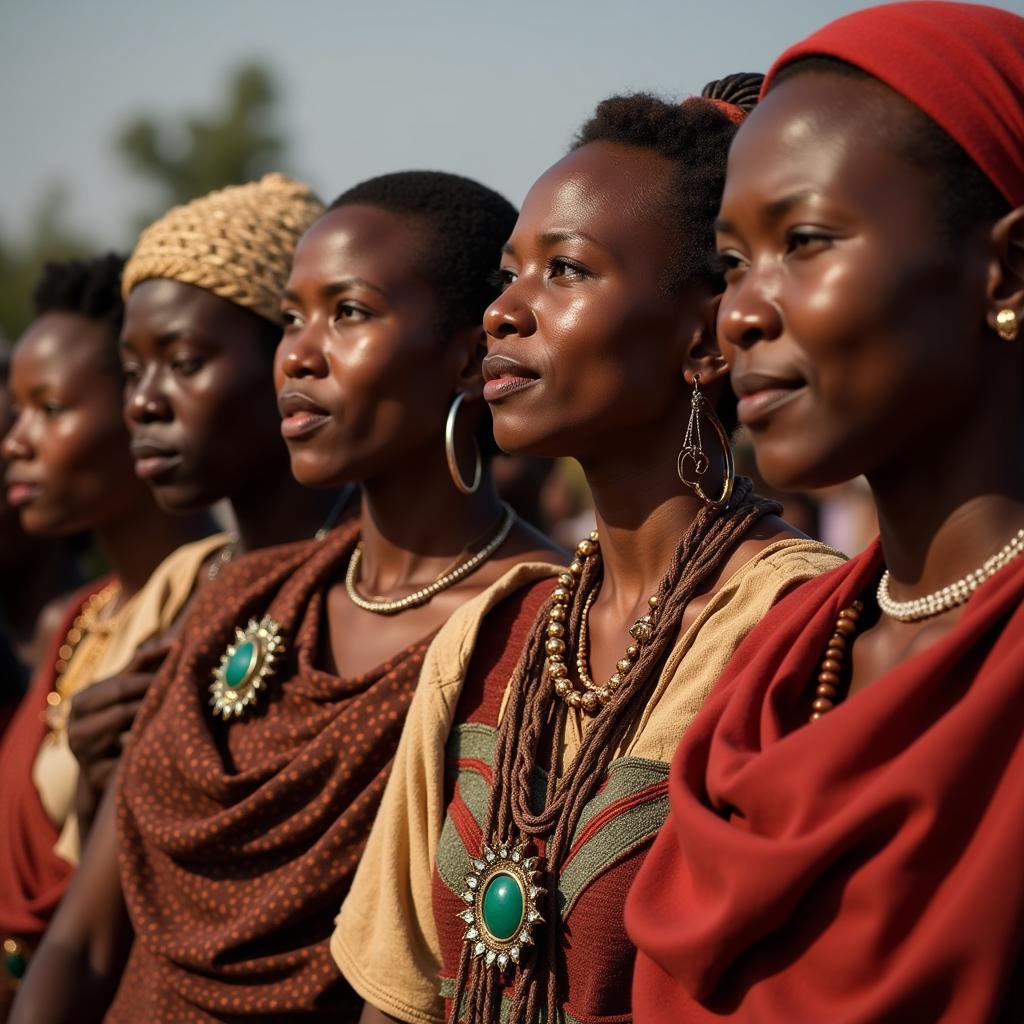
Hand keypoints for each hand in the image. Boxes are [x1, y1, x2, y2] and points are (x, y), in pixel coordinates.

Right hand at [66, 642, 167, 794]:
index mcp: (80, 701)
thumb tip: (173, 643)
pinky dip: (145, 753)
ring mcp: (83, 753)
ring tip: (177, 717)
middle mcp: (75, 726)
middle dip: (153, 702)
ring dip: (151, 726)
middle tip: (183, 694)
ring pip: (126, 735)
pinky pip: (128, 761)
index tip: (179, 670)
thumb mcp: (120, 692)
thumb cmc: (114, 720)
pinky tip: (165, 746)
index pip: (121, 685)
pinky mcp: (95, 775)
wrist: (96, 770)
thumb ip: (140, 666)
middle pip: (123, 709)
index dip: (152, 678)